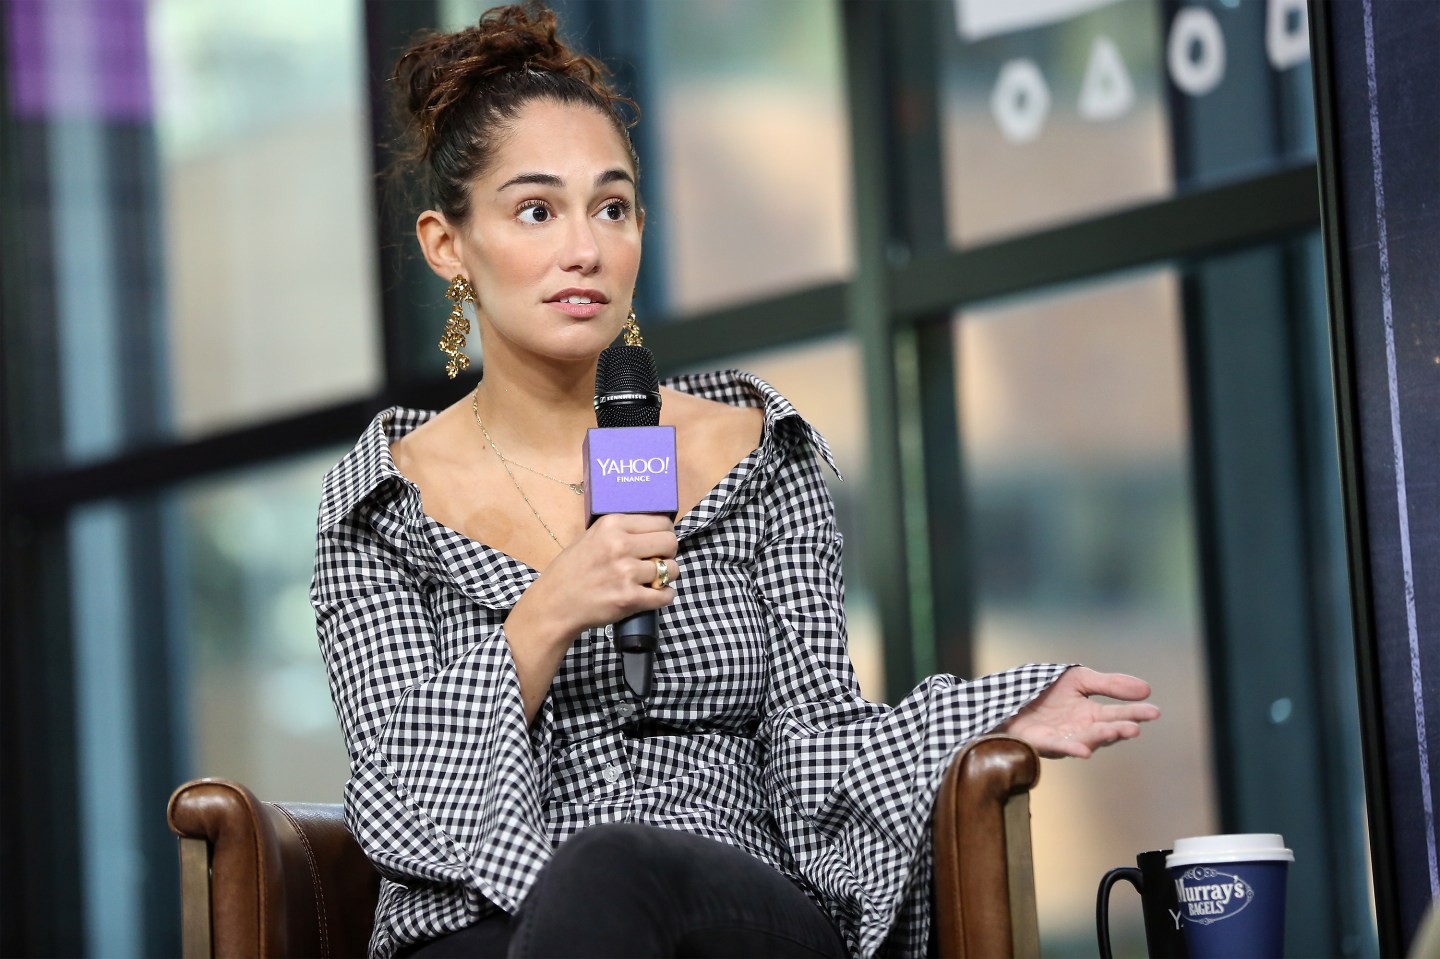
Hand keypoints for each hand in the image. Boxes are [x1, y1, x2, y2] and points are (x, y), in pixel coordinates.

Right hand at [519, 512, 680, 639]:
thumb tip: (654, 530)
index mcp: (612, 524)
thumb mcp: (591, 537)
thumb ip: (620, 531)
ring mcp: (626, 572)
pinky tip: (655, 594)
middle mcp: (620, 545)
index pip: (661, 521)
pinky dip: (665, 595)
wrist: (555, 604)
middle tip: (658, 561)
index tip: (659, 543)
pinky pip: (666, 595)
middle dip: (669, 553)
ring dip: (666, 576)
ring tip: (654, 580)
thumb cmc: (572, 571)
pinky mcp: (629, 598)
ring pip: (671, 570)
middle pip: (670, 542)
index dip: (665, 533)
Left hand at [997, 666, 1159, 758]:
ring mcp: (1062, 738)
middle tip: (1135, 727)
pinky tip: (1084, 751)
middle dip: (1119, 729)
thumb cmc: (1045, 689)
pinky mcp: (1041, 743)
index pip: (1117, 715)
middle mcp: (1080, 729)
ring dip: (1101, 738)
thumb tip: (1147, 689)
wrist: (1008, 694)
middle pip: (1104, 731)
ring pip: (1085, 740)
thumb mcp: (1080, 680)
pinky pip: (1058, 747)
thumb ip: (1110, 685)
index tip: (1154, 711)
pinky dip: (1071, 748)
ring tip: (1117, 732)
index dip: (1135, 714)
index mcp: (1091, 714)